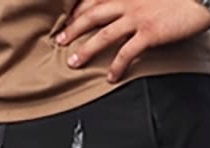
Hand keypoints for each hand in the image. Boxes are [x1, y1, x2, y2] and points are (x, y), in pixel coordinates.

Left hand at [58, 0, 209, 81]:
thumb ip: (138, 0)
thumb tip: (126, 12)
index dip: (80, 9)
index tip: (69, 19)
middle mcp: (130, 2)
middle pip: (92, 15)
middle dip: (73, 28)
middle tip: (59, 40)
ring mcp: (138, 17)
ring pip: (103, 35)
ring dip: (85, 50)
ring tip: (72, 62)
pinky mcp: (150, 32)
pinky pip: (127, 53)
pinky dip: (116, 66)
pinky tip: (110, 77)